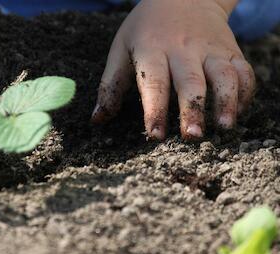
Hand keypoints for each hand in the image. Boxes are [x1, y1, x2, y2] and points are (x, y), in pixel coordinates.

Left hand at [91, 0, 254, 139]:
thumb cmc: (146, 29)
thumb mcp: (121, 48)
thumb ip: (110, 85)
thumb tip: (97, 120)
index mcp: (152, 49)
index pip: (153, 83)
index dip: (155, 110)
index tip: (155, 135)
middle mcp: (184, 49)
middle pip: (190, 81)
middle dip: (192, 110)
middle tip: (192, 137)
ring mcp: (211, 49)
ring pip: (224, 75)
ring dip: (226, 101)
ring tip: (224, 126)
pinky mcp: (231, 51)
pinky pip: (244, 72)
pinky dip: (244, 93)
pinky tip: (237, 112)